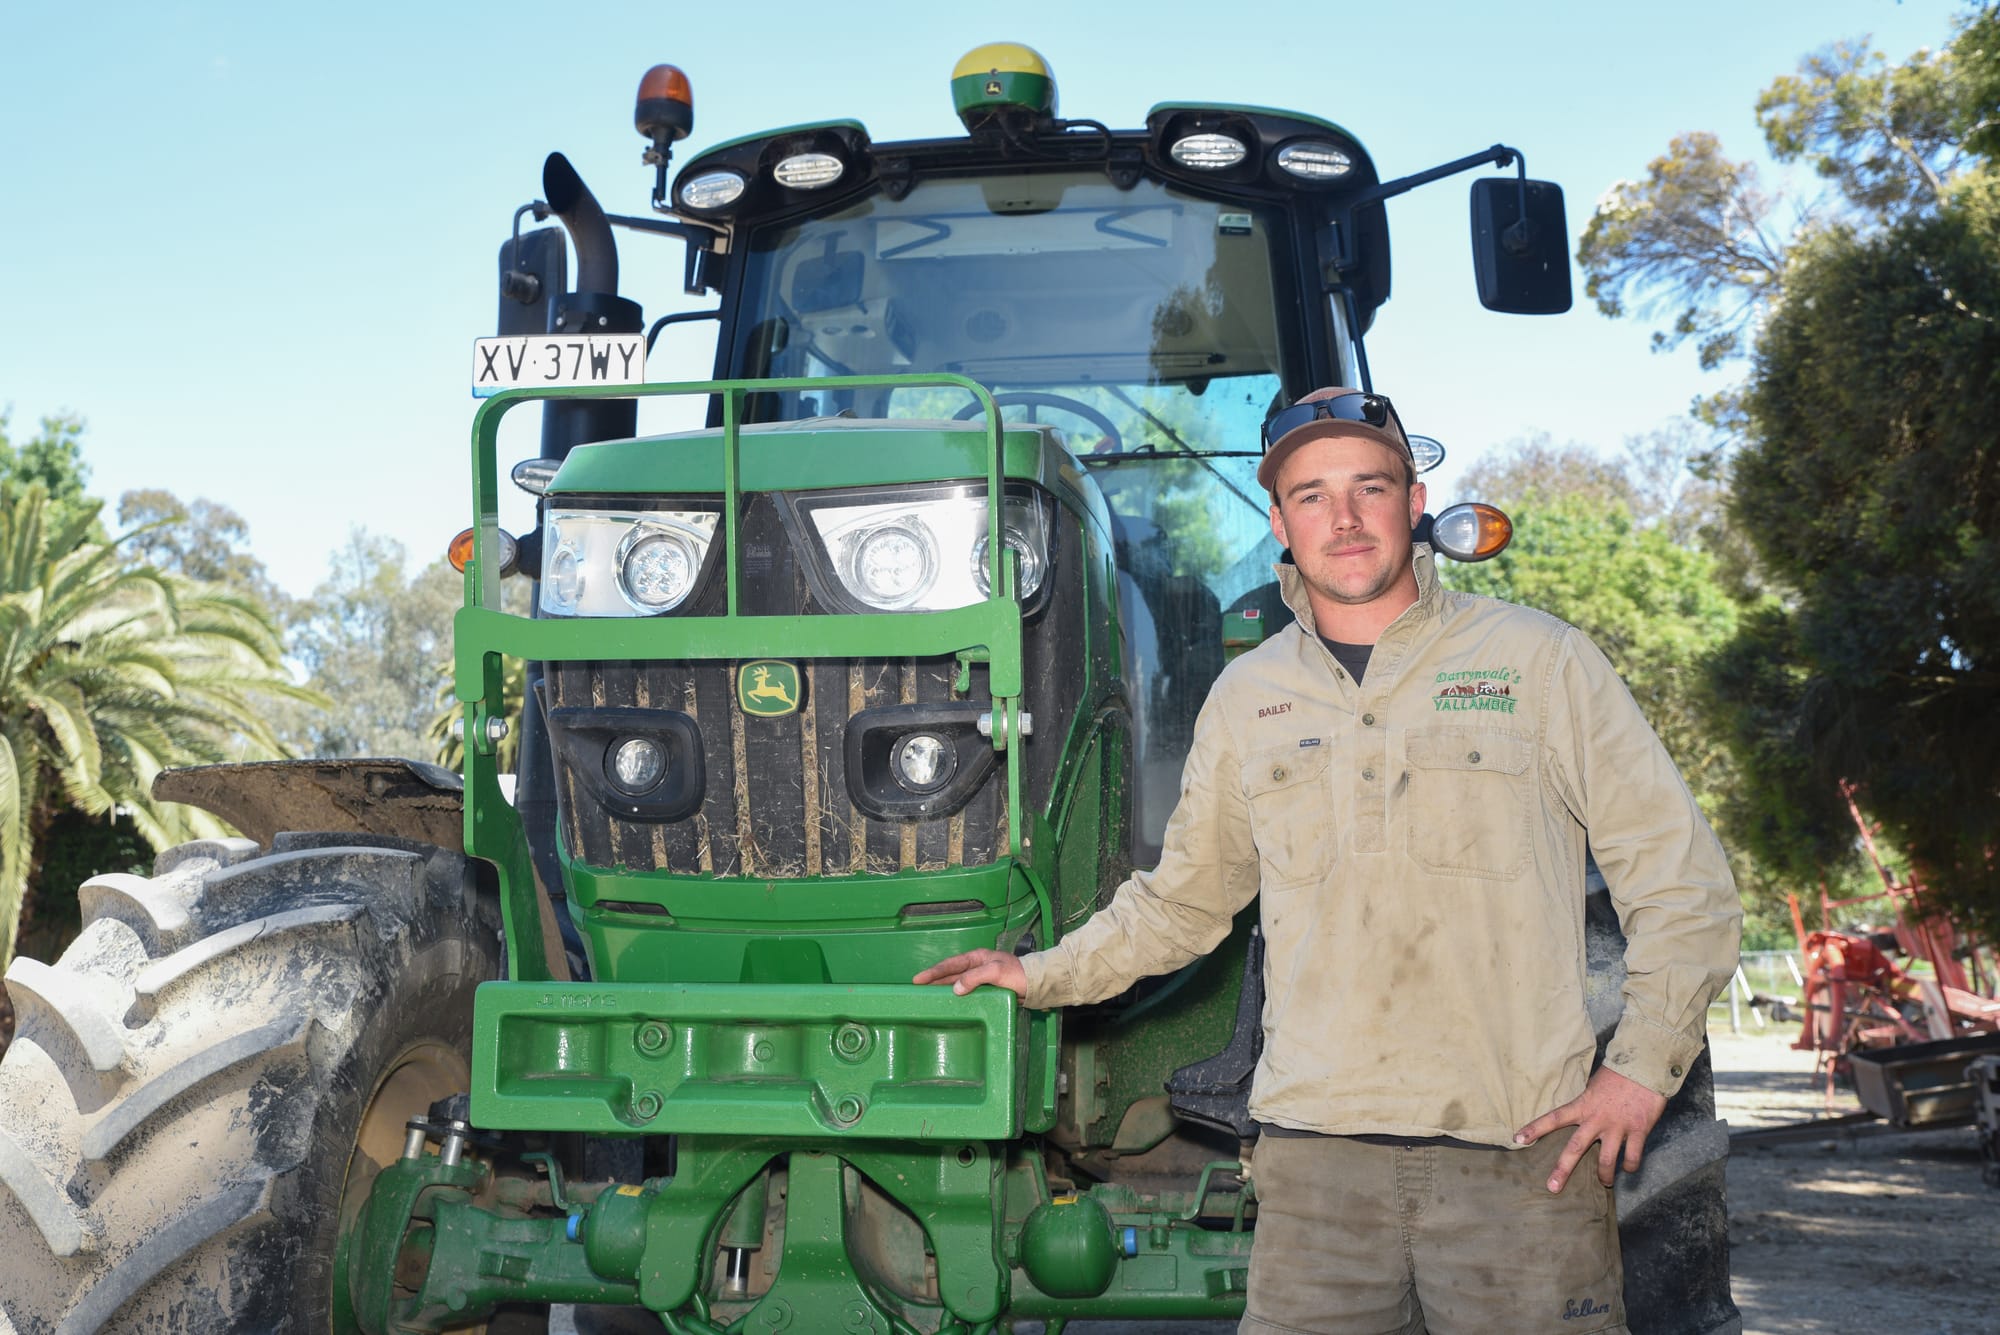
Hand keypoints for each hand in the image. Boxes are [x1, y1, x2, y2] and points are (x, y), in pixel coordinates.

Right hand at [912, 949, 1026, 997]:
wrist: (1037, 984)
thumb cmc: (1018, 975)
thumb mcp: (995, 972)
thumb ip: (975, 978)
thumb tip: (955, 988)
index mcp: (977, 958)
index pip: (950, 965)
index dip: (933, 972)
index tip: (917, 979)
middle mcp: (977, 967)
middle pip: (950, 973)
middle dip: (933, 980)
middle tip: (916, 989)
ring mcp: (981, 978)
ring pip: (957, 983)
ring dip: (943, 988)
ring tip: (928, 996)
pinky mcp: (987, 989)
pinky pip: (966, 992)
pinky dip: (956, 996)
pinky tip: (950, 1003)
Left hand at [1513, 1066, 1667, 1192]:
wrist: (1644, 1067)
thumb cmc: (1617, 1075)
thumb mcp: (1593, 1087)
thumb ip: (1586, 1104)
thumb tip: (1582, 1116)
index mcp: (1583, 1105)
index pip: (1554, 1118)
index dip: (1535, 1129)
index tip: (1517, 1139)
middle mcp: (1597, 1119)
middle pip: (1575, 1148)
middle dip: (1562, 1170)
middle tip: (1552, 1188)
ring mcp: (1617, 1127)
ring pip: (1606, 1160)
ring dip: (1604, 1175)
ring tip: (1605, 1184)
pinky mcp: (1638, 1131)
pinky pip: (1633, 1156)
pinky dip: (1630, 1166)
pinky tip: (1628, 1168)